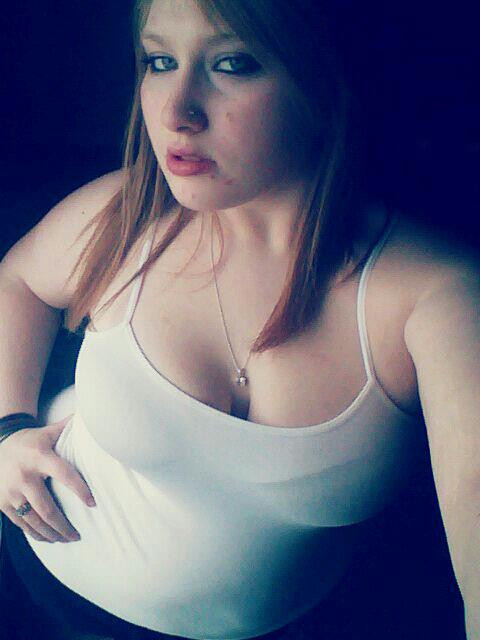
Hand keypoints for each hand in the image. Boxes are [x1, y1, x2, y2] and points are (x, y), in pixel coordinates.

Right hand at [0, 414, 95, 542]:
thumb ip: (69, 427)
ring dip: (51, 534)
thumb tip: (92, 415)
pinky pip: (20, 523)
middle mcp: (24, 476)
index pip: (64, 474)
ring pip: (33, 520)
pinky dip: (35, 534)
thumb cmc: (31, 441)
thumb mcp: (48, 432)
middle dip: (64, 525)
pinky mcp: (2, 502)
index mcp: (39, 457)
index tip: (93, 503)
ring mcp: (10, 492)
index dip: (80, 489)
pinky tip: (48, 539)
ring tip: (66, 539)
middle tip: (78, 535)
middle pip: (47, 508)